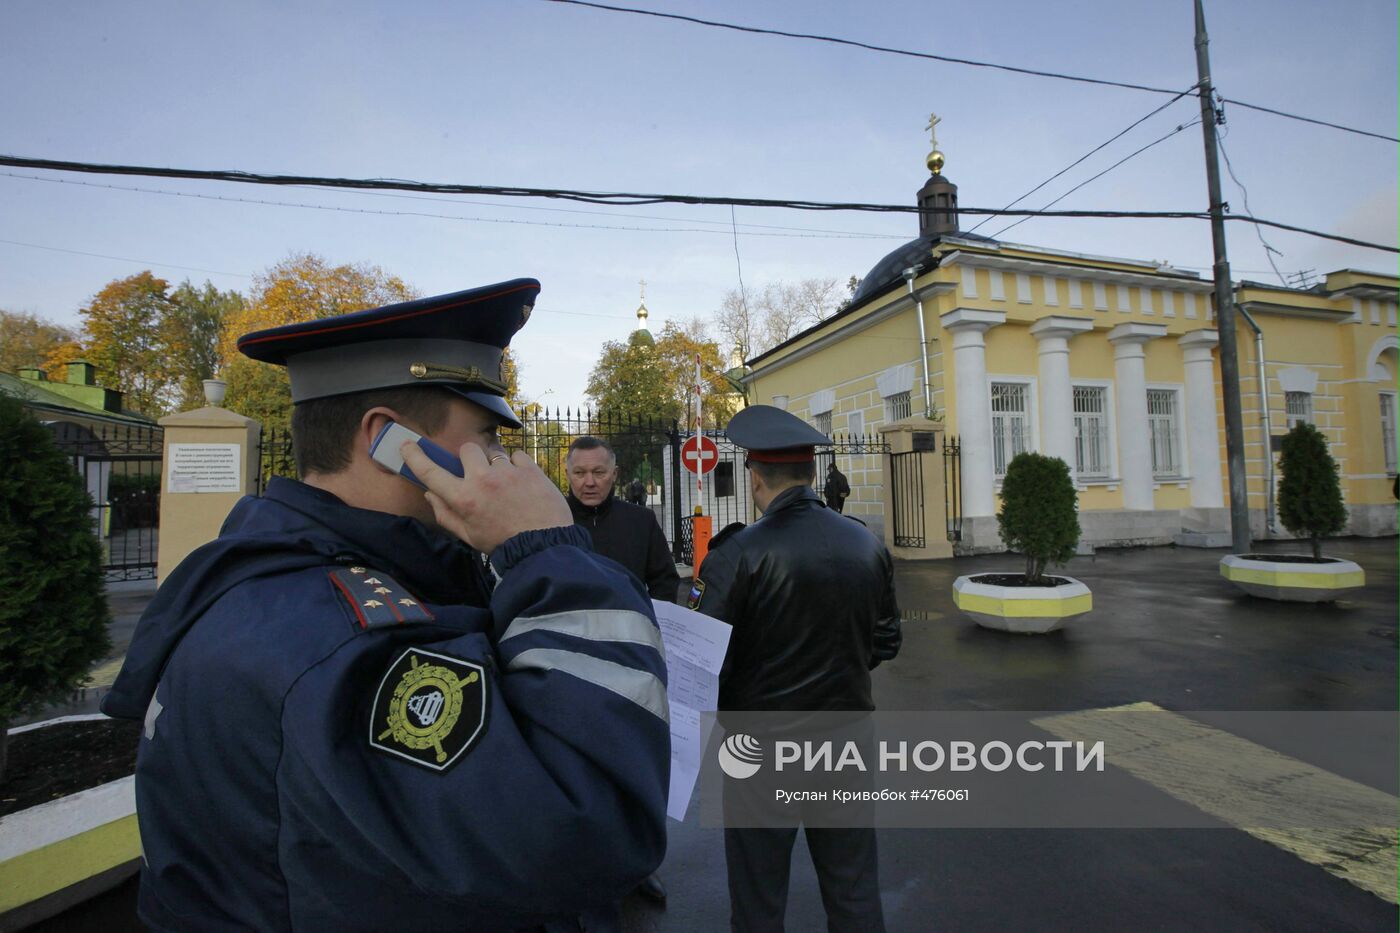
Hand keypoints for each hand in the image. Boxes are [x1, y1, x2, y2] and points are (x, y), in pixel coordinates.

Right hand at [400, 441, 571, 553]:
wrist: (544, 546)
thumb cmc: (503, 543)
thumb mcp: (468, 536)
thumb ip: (446, 514)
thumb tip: (430, 493)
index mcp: (464, 499)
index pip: (431, 473)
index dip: (415, 457)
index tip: (407, 446)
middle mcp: (483, 481)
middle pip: (467, 449)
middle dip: (470, 458)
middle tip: (479, 474)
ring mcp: (508, 473)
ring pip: (494, 453)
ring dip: (497, 466)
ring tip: (507, 487)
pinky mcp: (530, 469)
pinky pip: (517, 456)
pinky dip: (518, 466)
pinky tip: (522, 483)